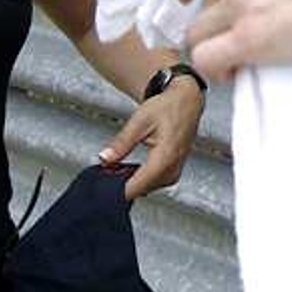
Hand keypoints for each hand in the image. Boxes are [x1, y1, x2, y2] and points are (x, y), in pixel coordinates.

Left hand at [97, 80, 205, 198]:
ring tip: (120, 166)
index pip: (135, 188)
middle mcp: (172, 169)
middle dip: (123, 183)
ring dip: (133, 181)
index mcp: (164, 159)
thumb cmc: (167, 107)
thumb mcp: (139, 122)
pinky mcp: (175, 170)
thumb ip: (121, 143)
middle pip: (141, 190)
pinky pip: (156, 182)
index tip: (104, 183)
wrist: (187, 101)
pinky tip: (134, 167)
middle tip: (109, 168)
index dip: (117, 189)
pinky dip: (143, 178)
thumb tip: (104, 159)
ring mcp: (175, 172)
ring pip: (148, 188)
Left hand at [173, 0, 291, 78]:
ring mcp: (239, 2)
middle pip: (205, 0)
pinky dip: (216, 69)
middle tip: (245, 30)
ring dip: (217, 45)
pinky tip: (234, 71)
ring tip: (240, 56)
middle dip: (221, 17)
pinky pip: (208, 59)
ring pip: (200, 33)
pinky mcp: (251, 38)